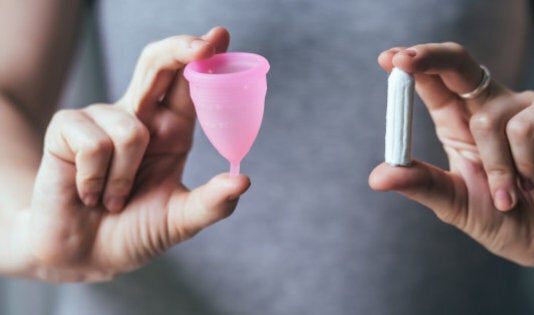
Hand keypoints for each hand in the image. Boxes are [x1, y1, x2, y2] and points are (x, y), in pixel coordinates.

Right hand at [21, 27, 249, 281]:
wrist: (86, 257)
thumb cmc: (135, 233)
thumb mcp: (181, 220)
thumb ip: (212, 203)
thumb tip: (243, 180)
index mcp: (172, 131)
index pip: (189, 85)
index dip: (203, 57)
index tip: (220, 36)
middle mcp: (140, 118)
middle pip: (157, 65)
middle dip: (180, 50)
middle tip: (204, 44)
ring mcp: (102, 120)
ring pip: (131, 130)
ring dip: (125, 179)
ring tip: (115, 200)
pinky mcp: (66, 130)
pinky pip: (94, 143)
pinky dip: (96, 180)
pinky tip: (89, 194)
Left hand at [370, 43, 533, 268]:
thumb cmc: (501, 219)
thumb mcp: (453, 202)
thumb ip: (420, 184)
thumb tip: (376, 177)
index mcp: (457, 122)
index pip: (432, 83)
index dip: (412, 65)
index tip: (387, 58)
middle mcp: (488, 107)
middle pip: (458, 65)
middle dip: (429, 58)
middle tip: (402, 60)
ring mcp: (523, 107)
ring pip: (487, 119)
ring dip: (495, 168)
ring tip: (510, 195)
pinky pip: (525, 127)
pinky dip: (524, 164)